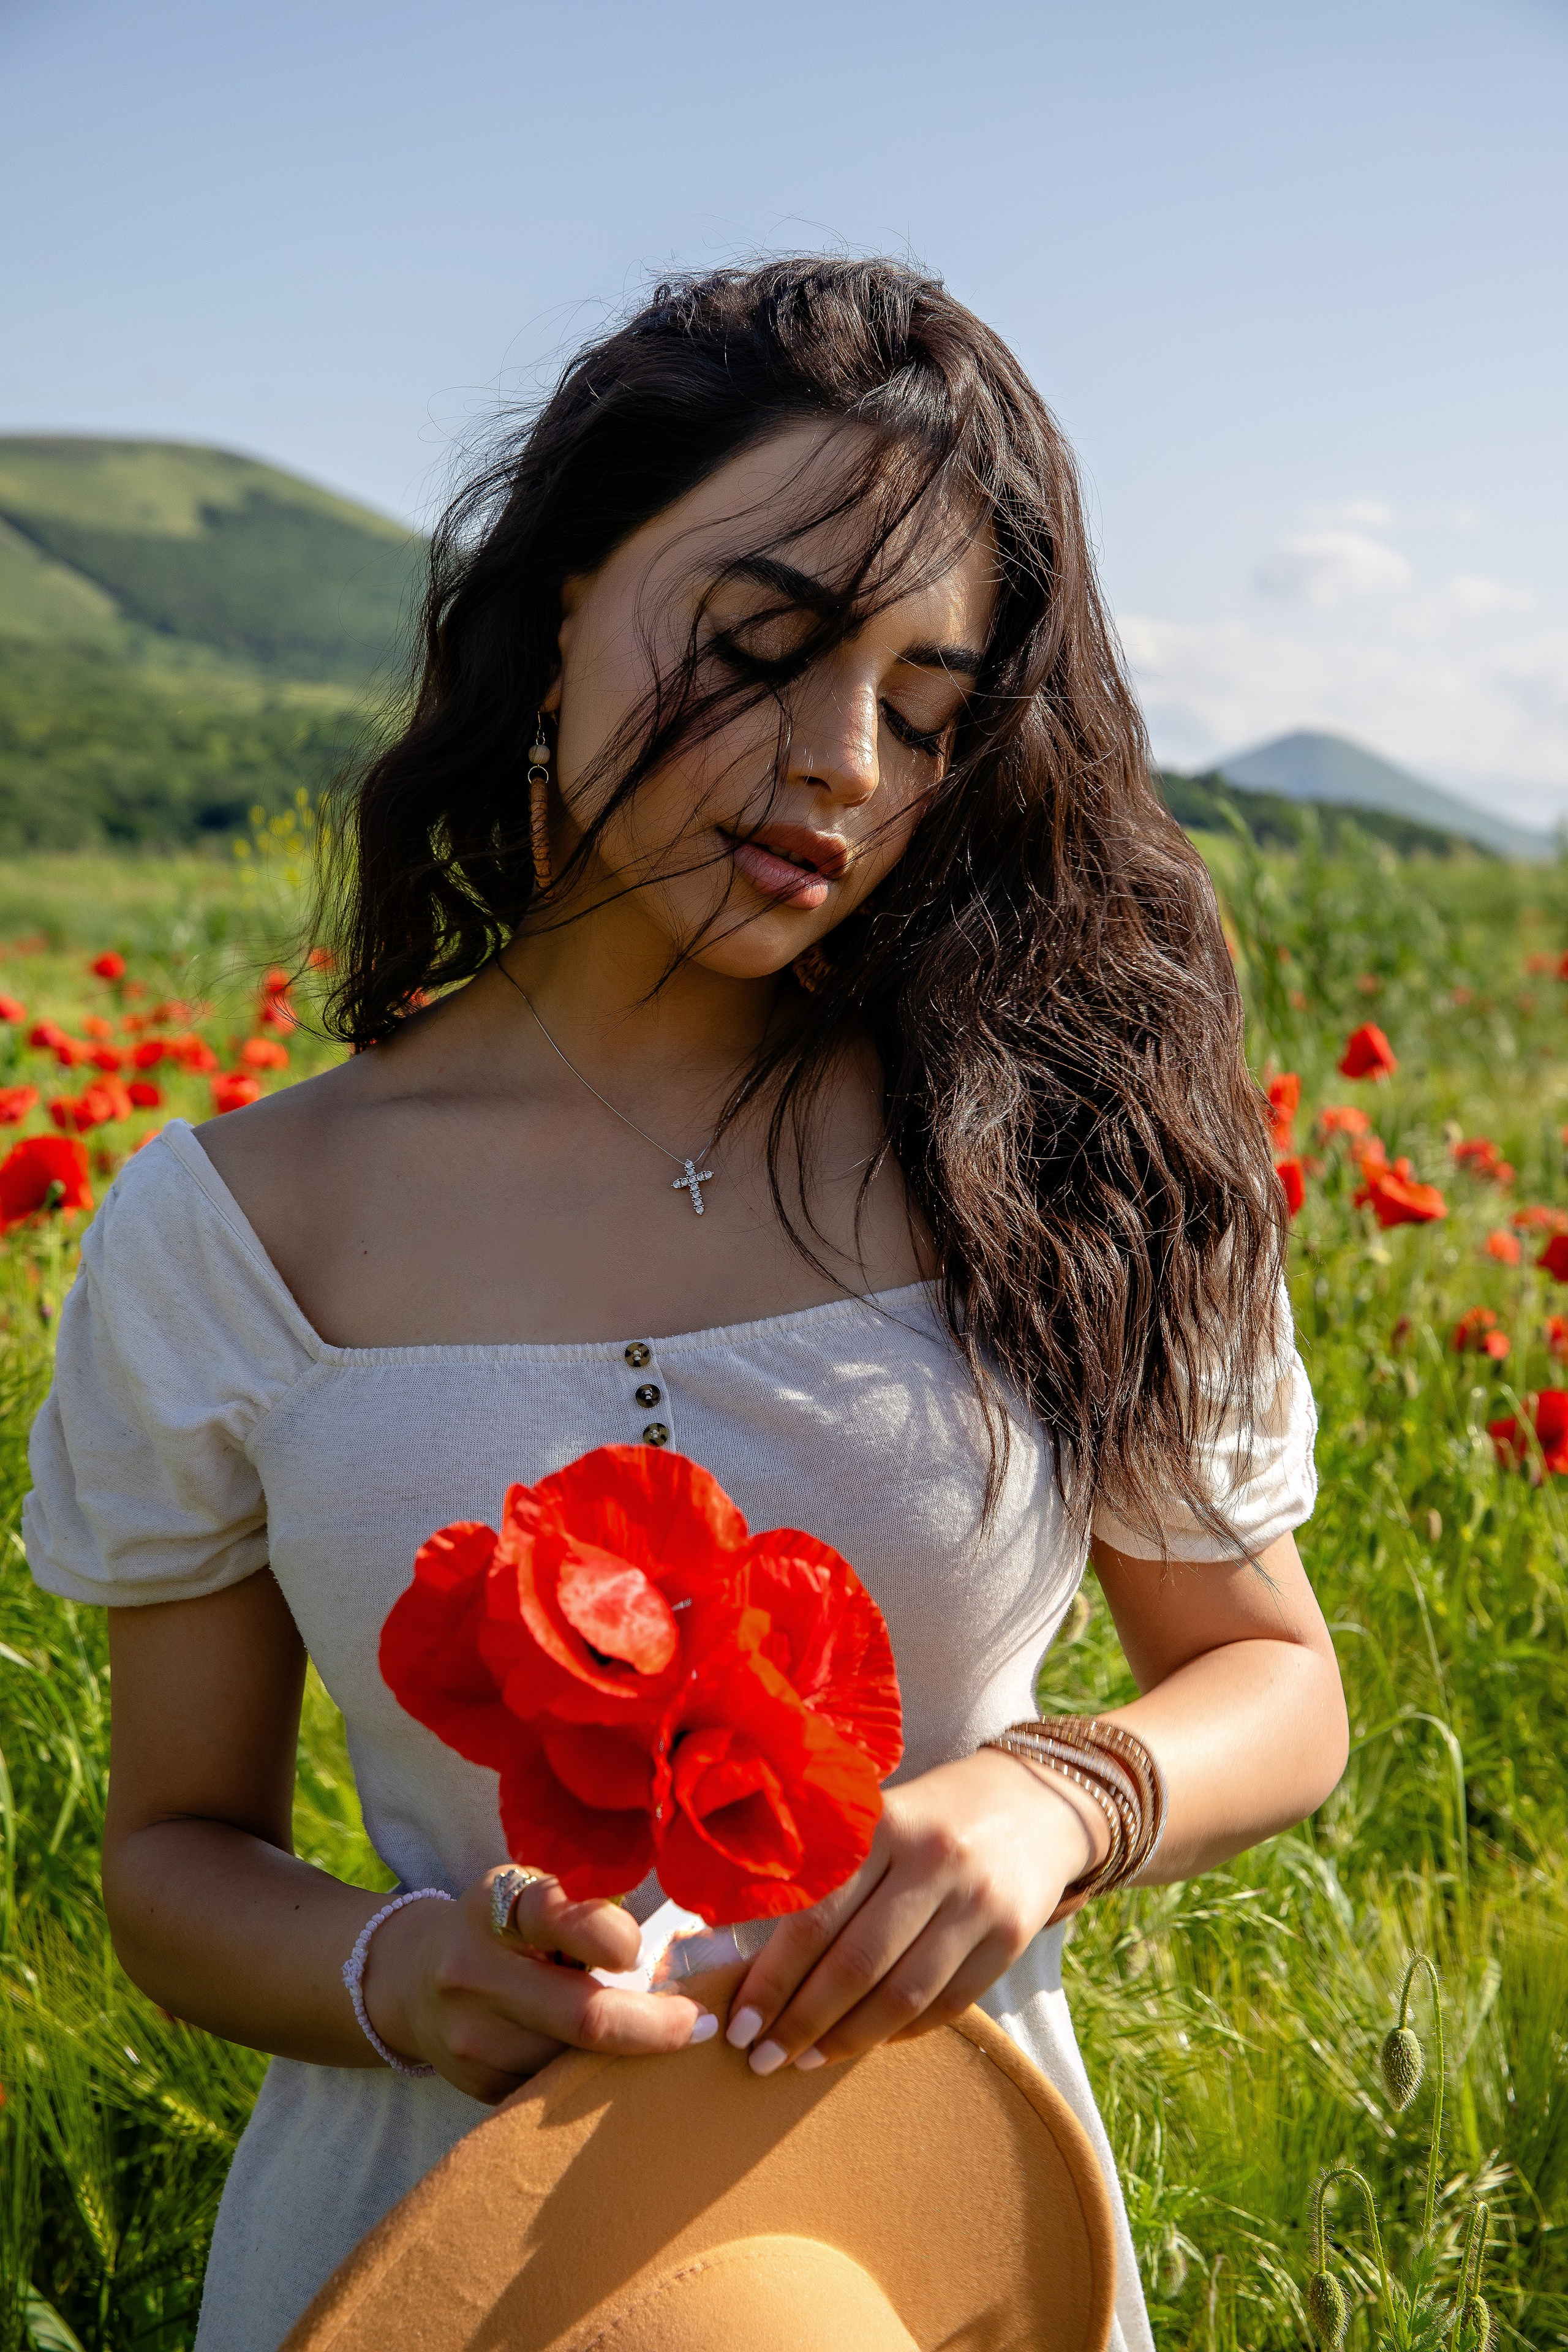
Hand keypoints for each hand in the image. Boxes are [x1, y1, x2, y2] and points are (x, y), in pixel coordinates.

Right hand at [361, 1870, 714, 2102]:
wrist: (409, 1981)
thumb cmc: (497, 1927)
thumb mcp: (529, 1896)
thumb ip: (584, 1913)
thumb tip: (679, 1948)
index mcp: (496, 1910)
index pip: (561, 1920)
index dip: (614, 1938)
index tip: (645, 1954)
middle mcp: (476, 1975)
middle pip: (584, 2017)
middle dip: (655, 2027)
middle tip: (702, 2026)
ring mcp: (474, 2041)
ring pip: (576, 2064)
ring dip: (629, 2058)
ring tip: (659, 2039)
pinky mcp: (479, 2088)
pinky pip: (555, 2092)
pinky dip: (593, 2079)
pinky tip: (611, 2065)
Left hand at [721, 1750, 1098, 2074]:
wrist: (1033, 1801)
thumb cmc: (928, 1814)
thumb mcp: (878, 1815)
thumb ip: (826, 1869)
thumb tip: (747, 1949)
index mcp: (884, 1822)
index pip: (816, 1915)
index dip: (773, 1978)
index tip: (739, 2022)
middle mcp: (933, 1859)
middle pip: (856, 1963)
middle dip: (800, 2021)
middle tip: (760, 2057)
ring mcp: (978, 1901)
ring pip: (902, 1995)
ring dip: (846, 2039)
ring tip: (804, 2060)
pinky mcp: (1013, 1936)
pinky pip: (949, 2005)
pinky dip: (902, 2032)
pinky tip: (867, 2041)